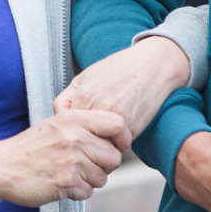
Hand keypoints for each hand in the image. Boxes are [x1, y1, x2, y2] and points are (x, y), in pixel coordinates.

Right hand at [0, 109, 127, 206]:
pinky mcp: (66, 183)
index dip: (123, 137)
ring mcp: (70, 161)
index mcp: (73, 119)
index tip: (119, 146)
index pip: (116, 123)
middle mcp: (74, 138)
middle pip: (114, 157)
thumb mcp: (57, 124)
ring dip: (90, 180)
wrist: (2, 167)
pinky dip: (78, 192)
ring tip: (70, 173)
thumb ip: (84, 127)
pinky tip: (62, 183)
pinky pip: (88, 192)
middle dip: (104, 165)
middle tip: (86, 165)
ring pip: (103, 177)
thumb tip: (116, 139)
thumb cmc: (32, 147)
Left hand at [54, 35, 189, 138]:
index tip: (76, 129)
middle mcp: (99, 109)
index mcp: (84, 96)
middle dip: (83, 141)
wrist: (154, 65)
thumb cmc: (119, 68)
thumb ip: (66, 96)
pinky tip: (118, 131)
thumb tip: (57, 116)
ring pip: (99, 147)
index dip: (71, 130)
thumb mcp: (86, 76)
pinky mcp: (133, 129)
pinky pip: (117, 146)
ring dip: (100, 145)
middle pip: (81, 139)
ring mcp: (117, 120)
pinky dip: (116, 143)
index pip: (66, 127)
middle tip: (88, 137)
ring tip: (103, 134)